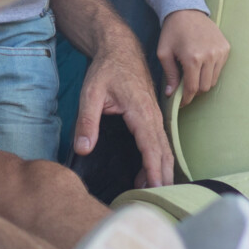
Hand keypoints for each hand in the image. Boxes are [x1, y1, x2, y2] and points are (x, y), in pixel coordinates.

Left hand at [75, 47, 174, 187]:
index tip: (157, 190)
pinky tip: (151, 173)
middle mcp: (154, 115)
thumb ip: (87, 121)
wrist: (119, 48)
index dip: (154, 170)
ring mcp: (156, 115)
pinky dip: (159, 158)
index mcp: (141, 111)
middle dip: (163, 176)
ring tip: (156, 193)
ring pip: (165, 148)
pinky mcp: (153, 115)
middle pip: (163, 152)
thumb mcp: (90, 93)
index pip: (151, 147)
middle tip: (159, 200)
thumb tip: (84, 149)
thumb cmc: (106, 69)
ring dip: (162, 169)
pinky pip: (160, 141)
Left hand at [157, 10, 229, 106]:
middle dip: (194, 91)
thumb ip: (169, 75)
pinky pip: (220, 68)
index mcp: (192, 59)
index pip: (192, 88)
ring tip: (193, 75)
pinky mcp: (226, 48)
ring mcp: (220, 52)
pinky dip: (211, 71)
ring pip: (214, 80)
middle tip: (185, 88)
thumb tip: (170, 95)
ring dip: (203, 82)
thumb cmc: (172, 32)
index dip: (186, 99)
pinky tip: (201, 63)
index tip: (180, 103)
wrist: (186, 10)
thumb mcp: (164, 53)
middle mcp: (209, 56)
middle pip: (205, 87)